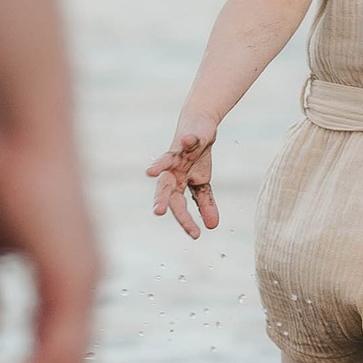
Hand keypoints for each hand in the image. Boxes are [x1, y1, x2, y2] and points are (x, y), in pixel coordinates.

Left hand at [147, 121, 219, 239]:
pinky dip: (187, 141)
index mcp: (177, 183)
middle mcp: (173, 170)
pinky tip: (187, 141)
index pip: (179, 205)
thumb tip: (212, 227)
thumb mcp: (202, 182)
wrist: (199, 126)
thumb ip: (204, 204)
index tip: (196, 235)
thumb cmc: (196, 157)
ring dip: (159, 167)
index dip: (186, 220)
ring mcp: (178, 154)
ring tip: (150, 173)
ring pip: (166, 162)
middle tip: (158, 212)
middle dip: (161, 198)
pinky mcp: (187, 138)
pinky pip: (187, 140)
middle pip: (165, 186)